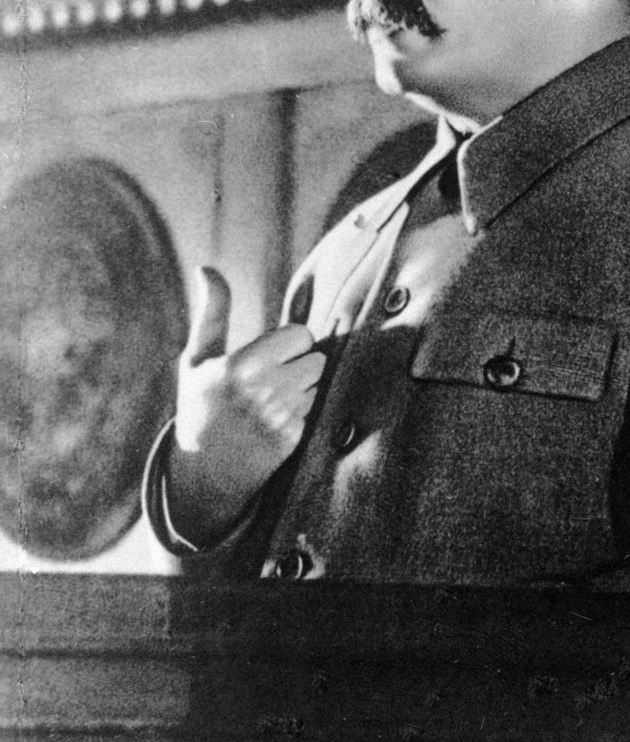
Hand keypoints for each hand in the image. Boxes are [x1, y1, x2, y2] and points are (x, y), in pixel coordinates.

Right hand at [168, 266, 325, 541]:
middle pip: (318, 359)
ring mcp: (279, 417)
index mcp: (240, 365)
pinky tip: (280, 422)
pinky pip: (318, 411)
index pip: (300, 334)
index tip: (271, 353)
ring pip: (321, 385)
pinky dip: (306, 413)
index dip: (290, 341)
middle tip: (276, 378)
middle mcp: (262, 391)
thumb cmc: (199, 406)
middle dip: (303, 364)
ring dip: (306, 389)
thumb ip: (211, 312)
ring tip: (276, 401)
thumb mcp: (197, 359)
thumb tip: (206, 267)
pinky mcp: (292, 441)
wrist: (200, 474)